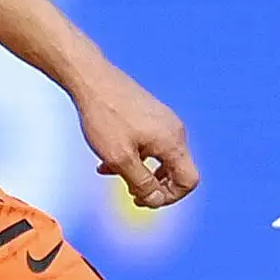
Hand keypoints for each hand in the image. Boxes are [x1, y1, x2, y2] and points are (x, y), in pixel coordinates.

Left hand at [74, 63, 199, 211]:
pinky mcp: (150, 114)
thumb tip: (156, 200)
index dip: (169, 197)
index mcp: (172, 142)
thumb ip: (142, 183)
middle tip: (129, 192)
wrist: (91, 79)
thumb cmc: (105, 116)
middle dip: (153, 185)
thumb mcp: (120, 159)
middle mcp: (173, 130)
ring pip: (159, 157)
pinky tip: (108, 157)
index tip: (143, 199)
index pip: (188, 181)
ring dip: (139, 171)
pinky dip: (134, 155)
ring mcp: (163, 120)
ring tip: (113, 172)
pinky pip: (150, 143)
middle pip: (175, 170)